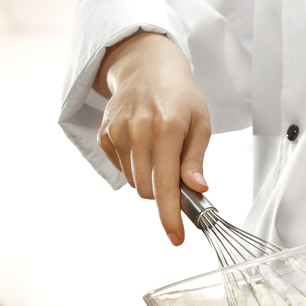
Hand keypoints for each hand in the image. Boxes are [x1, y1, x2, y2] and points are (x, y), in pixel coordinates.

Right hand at [94, 31, 211, 245]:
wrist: (146, 67)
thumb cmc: (179, 97)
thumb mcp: (200, 124)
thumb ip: (196, 159)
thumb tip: (198, 189)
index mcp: (166, 128)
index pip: (166, 185)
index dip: (170, 217)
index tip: (176, 238)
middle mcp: (138, 130)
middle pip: (148, 190)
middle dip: (163, 192)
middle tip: (176, 172)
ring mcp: (117, 132)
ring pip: (134, 182)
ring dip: (149, 177)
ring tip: (159, 150)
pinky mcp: (104, 134)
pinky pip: (121, 168)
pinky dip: (134, 165)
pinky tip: (142, 143)